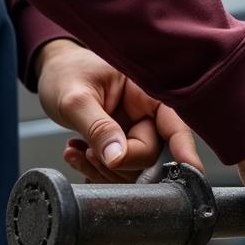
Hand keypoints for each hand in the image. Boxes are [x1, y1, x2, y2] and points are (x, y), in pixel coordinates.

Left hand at [36, 39, 202, 181]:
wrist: (53, 73)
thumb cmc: (67, 73)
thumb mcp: (76, 99)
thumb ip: (98, 128)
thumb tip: (117, 157)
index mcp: (150, 96)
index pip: (175, 127)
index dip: (185, 150)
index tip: (191, 171)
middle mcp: (148, 116)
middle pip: (150, 154)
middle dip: (120, 162)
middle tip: (89, 151)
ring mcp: (135, 133)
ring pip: (133, 168)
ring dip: (102, 168)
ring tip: (77, 150)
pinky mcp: (121, 146)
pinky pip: (117, 169)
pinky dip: (94, 168)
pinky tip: (77, 152)